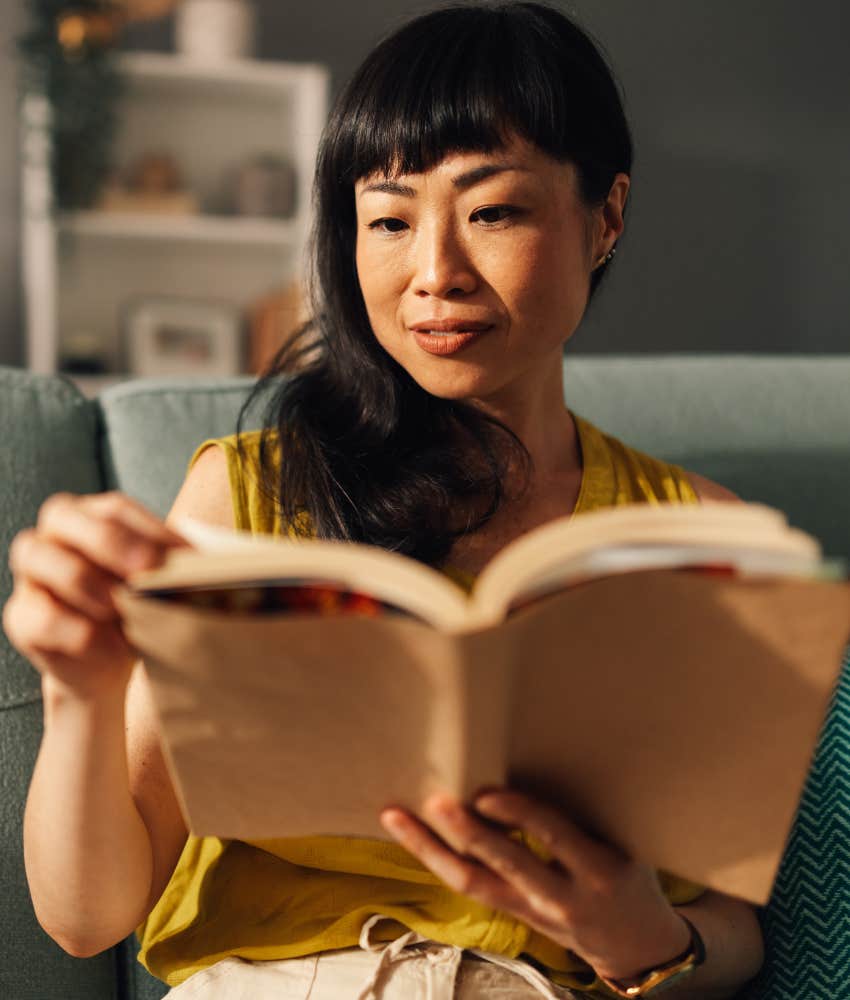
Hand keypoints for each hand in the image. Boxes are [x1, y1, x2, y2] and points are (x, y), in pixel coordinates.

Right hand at [3, 492, 187, 699]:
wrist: (111, 663)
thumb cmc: (140, 609)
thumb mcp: (159, 586)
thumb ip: (168, 570)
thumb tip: (198, 566)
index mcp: (92, 517)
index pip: (115, 509)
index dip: (149, 529)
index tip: (185, 556)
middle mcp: (55, 536)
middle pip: (66, 518)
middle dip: (111, 542)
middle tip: (149, 569)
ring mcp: (31, 574)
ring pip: (43, 558)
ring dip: (88, 583)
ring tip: (123, 608)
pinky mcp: (22, 616)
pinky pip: (42, 617)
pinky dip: (80, 632)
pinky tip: (111, 646)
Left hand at [380, 789, 690, 981]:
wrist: (635, 944)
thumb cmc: (628, 876)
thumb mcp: (621, 844)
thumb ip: (581, 815)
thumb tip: (529, 762)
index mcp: (598, 870)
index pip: (553, 836)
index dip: (518, 814)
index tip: (487, 793)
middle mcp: (561, 897)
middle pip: (502, 865)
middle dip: (465, 832)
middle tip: (435, 800)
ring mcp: (532, 912)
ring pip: (471, 882)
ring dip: (429, 848)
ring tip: (397, 816)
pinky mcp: (514, 915)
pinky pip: (470, 886)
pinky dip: (438, 859)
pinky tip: (414, 835)